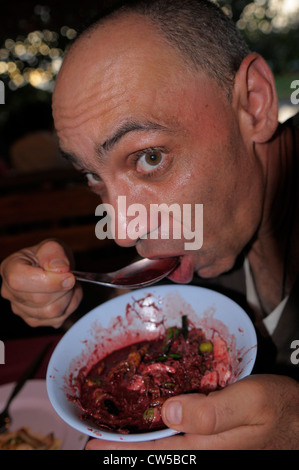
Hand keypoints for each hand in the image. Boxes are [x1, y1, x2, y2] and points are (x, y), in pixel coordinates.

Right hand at [0, 239, 82, 327]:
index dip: (48, 281)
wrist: (52, 267)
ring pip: (50, 312)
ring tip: (68, 284)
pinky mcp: (34, 320)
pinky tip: (66, 295)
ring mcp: (20, 309)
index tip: (68, 275)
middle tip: (70, 276)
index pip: (20, 280)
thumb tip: (60, 269)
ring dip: (68, 297)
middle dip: (63, 288)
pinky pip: (56, 320)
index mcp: (9, 269)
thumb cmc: (48, 256)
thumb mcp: (52, 246)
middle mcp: (10, 292)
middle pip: (39, 299)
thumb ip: (54, 254)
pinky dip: (69, 307)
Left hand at [86, 374, 298, 449]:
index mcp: (206, 448)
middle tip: (93, 441)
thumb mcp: (251, 402)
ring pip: (164, 445)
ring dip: (138, 440)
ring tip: (113, 433)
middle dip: (123, 447)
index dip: (121, 450)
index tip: (91, 447)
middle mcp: (202, 451)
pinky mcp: (211, 437)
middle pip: (154, 452)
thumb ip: (212, 410)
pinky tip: (150, 422)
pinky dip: (156, 432)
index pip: (154, 452)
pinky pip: (177, 437)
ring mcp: (207, 446)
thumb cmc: (280, 408)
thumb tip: (169, 411)